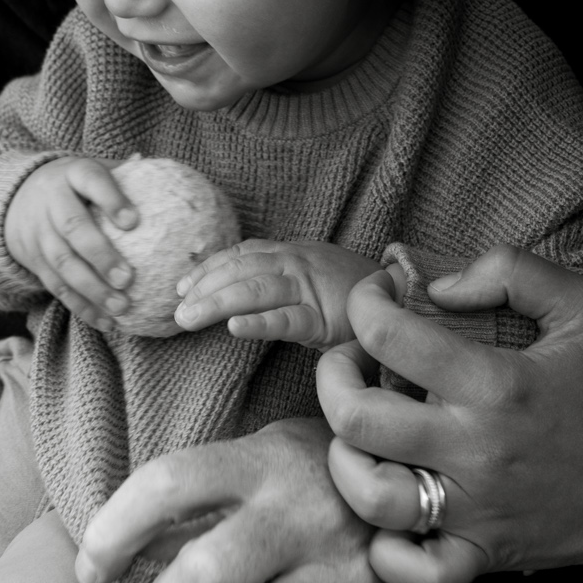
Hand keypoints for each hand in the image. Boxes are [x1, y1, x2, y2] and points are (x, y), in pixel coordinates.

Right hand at [4, 157, 137, 331]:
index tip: (133, 222)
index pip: (90, 180)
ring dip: (92, 289)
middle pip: (72, 227)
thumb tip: (172, 178)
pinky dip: (81, 307)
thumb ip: (127, 173)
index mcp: (73, 173)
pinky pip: (56, 286)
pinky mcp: (34, 261)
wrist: (14, 198)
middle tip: (127, 279)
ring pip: (62, 263)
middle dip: (100, 255)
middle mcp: (51, 201)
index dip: (110, 200)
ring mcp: (39, 232)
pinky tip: (106, 322)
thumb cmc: (73, 185)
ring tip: (121, 307)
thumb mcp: (92, 169)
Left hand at [75, 417, 441, 582]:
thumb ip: (212, 488)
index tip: (90, 567)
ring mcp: (342, 575)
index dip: (111, 531)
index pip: (166, 485)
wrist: (442, 496)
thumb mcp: (274, 454)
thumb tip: (116, 543)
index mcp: (266, 460)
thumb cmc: (325, 481)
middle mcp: (302, 514)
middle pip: (200, 578)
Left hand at [173, 240, 383, 348]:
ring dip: (217, 303)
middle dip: (203, 288)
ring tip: (188, 318)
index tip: (180, 285)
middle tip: (175, 312)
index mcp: (291, 253)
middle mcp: (296, 264)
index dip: (208, 268)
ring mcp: (311, 289)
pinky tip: (234, 329)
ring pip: (255, 290)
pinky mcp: (326, 319)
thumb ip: (280, 278)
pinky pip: (287, 320)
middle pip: (239, 270)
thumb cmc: (354, 292)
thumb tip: (236, 294)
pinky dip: (259, 323)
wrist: (407, 297)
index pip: (240, 254)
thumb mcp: (312, 275)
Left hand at [317, 245, 582, 582]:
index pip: (392, 336)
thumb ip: (509, 270)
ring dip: (345, 458)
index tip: (377, 295)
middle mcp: (477, 450)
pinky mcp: (482, 556)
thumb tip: (434, 284)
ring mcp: (475, 510)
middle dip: (334, 376)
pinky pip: (410, 571)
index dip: (365, 302)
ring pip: (369, 495)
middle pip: (356, 419)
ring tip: (361, 431)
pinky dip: (386, 547)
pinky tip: (392, 507)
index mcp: (498, 384)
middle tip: (353, 360)